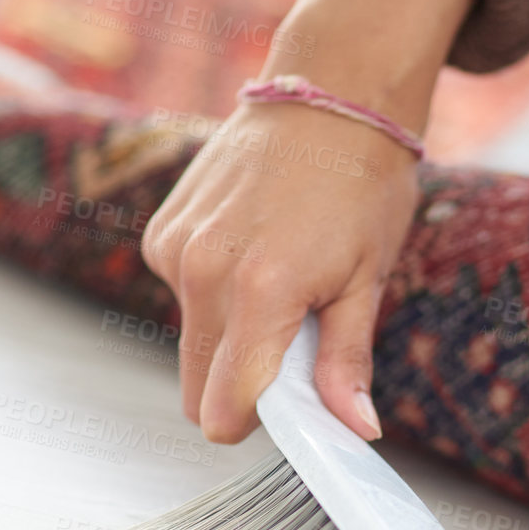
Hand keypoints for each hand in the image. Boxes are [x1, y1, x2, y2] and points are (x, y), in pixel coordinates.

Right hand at [141, 0, 472, 442]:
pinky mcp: (161, 233)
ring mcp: (174, 249)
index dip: (260, 423)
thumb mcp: (366, 280)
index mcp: (260, 291)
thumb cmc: (360, 186)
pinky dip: (215, 295)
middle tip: (295, 345)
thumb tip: (355, 431)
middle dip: (242, 388)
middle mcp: (203, 271)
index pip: (224, 408)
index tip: (293, 410)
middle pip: (197, 388)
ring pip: (191, 344)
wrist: (328, 98)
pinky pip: (182, 298)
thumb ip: (347, 363)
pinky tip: (253, 251)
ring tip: (281, 284)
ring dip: (230, 339)